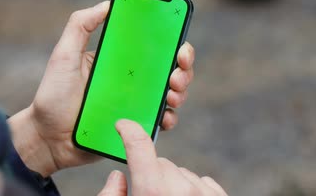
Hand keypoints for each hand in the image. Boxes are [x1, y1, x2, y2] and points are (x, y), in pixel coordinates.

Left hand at [8, 1, 195, 176]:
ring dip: (179, 91)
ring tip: (172, 93)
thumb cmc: (52, 96)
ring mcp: (132, 104)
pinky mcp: (132, 126)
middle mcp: (128, 81)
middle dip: (182, 66)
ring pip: (168, 94)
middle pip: (166, 69)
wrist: (47, 138)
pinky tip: (165, 116)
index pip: (149, 45)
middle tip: (179, 67)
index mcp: (116, 60)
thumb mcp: (63, 56)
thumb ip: (79, 26)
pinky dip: (168, 118)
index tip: (178, 41)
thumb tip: (107, 4)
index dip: (170, 41)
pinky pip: (157, 121)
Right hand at [98, 120, 226, 195]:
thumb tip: (118, 176)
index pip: (138, 144)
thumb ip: (111, 195)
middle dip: (153, 175)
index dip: (128, 130)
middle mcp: (181, 188)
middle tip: (149, 195)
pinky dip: (194, 191)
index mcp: (152, 190)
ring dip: (174, 184)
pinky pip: (203, 183)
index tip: (123, 125)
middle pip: (160, 163)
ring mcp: (204, 194)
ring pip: (182, 173)